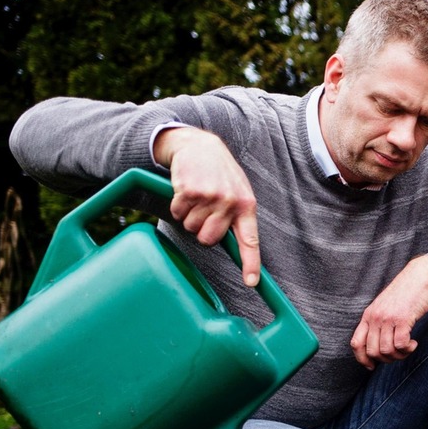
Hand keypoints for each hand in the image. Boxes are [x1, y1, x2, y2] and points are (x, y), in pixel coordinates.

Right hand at [153, 127, 261, 285]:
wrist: (200, 145)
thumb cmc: (220, 174)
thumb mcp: (237, 192)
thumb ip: (237, 217)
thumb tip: (238, 248)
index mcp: (246, 205)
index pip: (250, 240)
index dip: (250, 263)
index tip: (250, 282)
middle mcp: (230, 202)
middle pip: (209, 240)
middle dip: (201, 232)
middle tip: (203, 213)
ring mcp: (210, 196)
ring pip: (191, 227)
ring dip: (188, 216)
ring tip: (196, 197)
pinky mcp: (189, 191)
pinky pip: (177, 213)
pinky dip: (177, 205)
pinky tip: (185, 190)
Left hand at [351, 256, 427, 368]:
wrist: (420, 277)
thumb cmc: (405, 294)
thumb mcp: (384, 307)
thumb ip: (378, 323)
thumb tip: (377, 347)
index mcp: (368, 315)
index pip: (356, 343)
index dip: (362, 359)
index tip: (372, 366)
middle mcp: (375, 318)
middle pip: (373, 351)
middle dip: (386, 359)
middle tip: (398, 354)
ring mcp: (388, 318)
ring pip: (387, 351)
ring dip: (399, 355)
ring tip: (408, 347)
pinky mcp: (403, 319)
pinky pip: (401, 344)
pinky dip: (408, 349)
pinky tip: (413, 343)